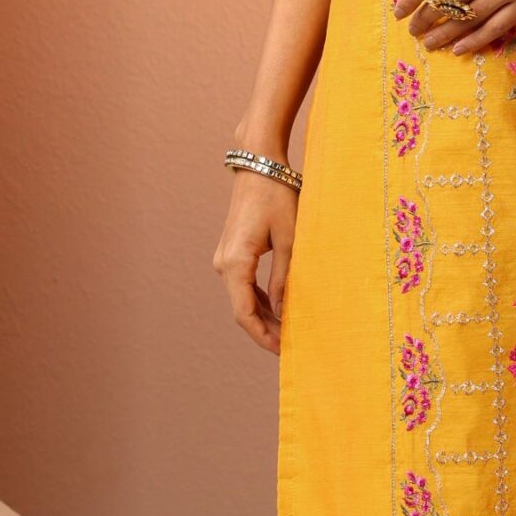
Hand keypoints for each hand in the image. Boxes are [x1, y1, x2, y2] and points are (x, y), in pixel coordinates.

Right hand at [213, 164, 296, 354]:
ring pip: (243, 298)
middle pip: (242, 309)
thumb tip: (285, 312)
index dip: (263, 336)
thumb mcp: (289, 240)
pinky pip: (244, 284)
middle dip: (265, 330)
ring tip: (289, 332)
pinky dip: (260, 299)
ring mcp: (225, 258)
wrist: (259, 165)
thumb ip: (285, 278)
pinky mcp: (232, 252)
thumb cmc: (277, 197)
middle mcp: (223, 264)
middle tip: (291, 346)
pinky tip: (279, 310)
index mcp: (235, 263)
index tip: (283, 351)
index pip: (244, 313)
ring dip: (264, 316)